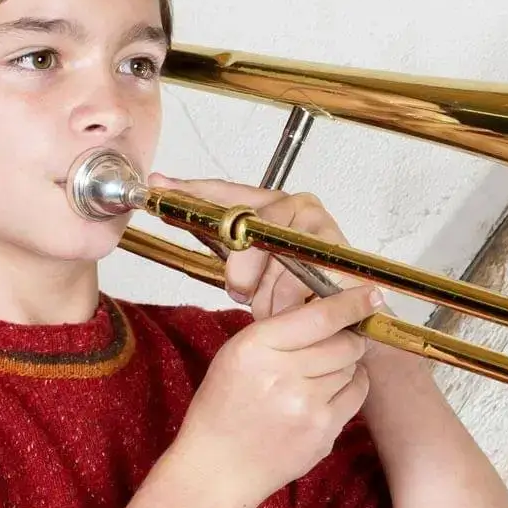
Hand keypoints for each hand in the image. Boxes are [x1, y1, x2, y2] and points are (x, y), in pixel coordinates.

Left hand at [146, 174, 369, 320]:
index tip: (159, 185)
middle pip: (251, 228)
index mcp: (272, 206)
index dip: (192, 190)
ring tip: (273, 307)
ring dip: (267, 295)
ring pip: (274, 259)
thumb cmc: (299, 293)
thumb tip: (166, 196)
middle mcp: (298, 206)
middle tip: (241, 292)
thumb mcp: (253, 270)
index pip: (226, 193)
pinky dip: (287, 303)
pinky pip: (297, 280)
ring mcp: (320, 226)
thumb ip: (222, 243)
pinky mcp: (339, 251)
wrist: (348, 321)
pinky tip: (292, 310)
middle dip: (241, 269)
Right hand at [162, 284, 386, 506]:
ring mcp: (306, 407)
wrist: (216, 468)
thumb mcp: (237, 355)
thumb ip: (280, 331)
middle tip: (334, 345)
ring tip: (317, 377)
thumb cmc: (224, 407)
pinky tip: (327, 394)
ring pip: (351, 368)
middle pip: (345, 343)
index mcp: (256, 347)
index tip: (372, 295)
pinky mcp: (323, 432)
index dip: (352, 303)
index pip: (320, 316)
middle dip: (346, 340)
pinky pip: (356, 395)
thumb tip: (332, 311)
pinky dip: (349, 389)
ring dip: (343, 367)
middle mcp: (283, 375)